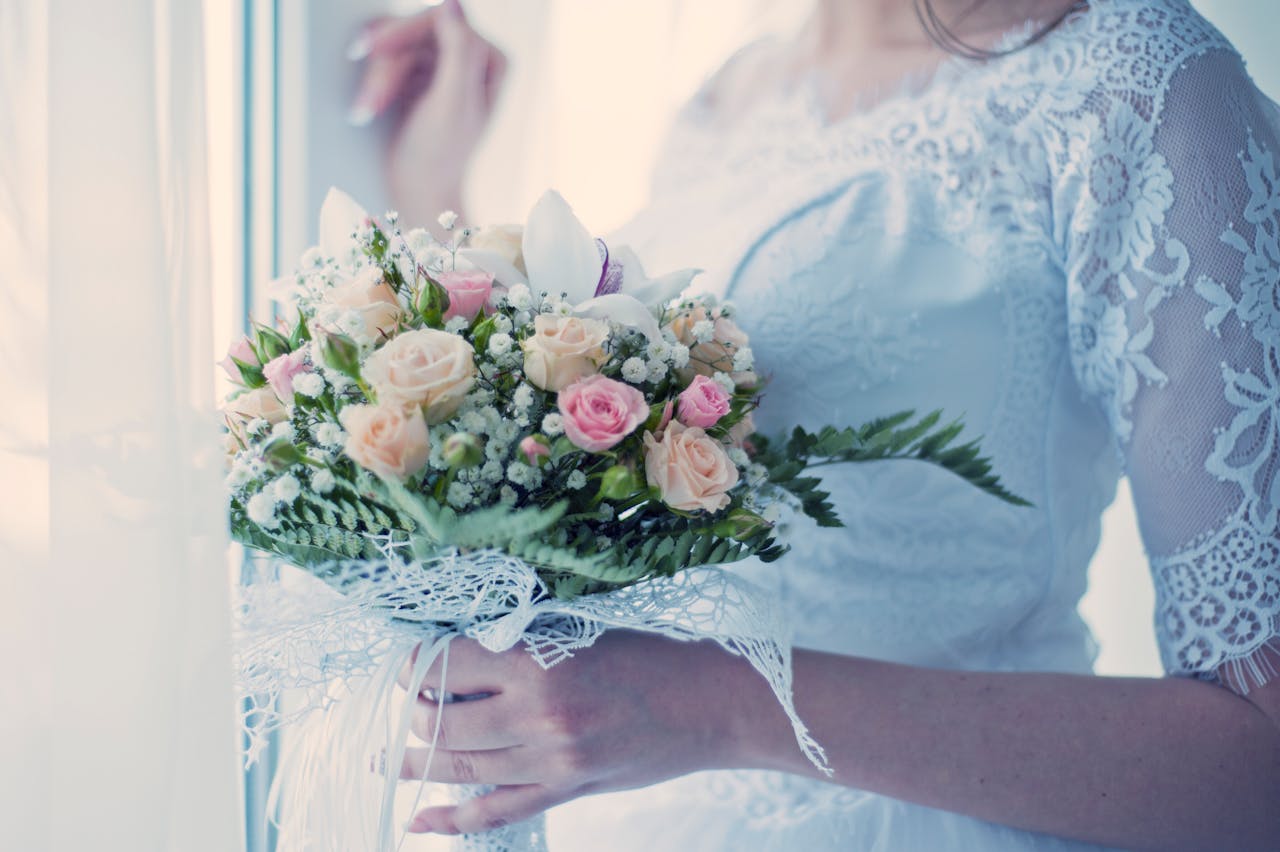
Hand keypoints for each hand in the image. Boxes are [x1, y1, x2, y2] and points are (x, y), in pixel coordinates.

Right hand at [348, 0, 506, 226]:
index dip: (403, 32)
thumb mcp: (450, 105)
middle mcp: (471, 55)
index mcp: (490, 59)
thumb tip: (452, 1)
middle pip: (414, 33)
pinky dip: (375, 82)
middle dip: (386, 69)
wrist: (418, 192)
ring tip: (363, 113)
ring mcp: (444, 62)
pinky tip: (367, 107)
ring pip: (395, 44)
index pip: (442, 20)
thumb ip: (458, 52)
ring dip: (376, 79)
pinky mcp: (419, 73)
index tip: (372, 51)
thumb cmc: (438, 158)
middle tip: (366, 104)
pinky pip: (387, 57)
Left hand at [395, 631, 773, 834]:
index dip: (418, 663)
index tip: (408, 662)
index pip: (450, 664)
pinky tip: (417, 819)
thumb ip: (524, 646)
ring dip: (414, 764)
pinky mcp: (565, 788)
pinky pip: (496, 811)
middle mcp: (537, 713)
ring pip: (461, 766)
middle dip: (412, 713)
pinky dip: (452, 818)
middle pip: (444, 721)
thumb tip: (463, 655)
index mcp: (540, 659)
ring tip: (380, 761)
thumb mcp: (582, 630)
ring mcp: (550, 759)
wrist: (709, 702)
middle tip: (400, 705)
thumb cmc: (650, 654)